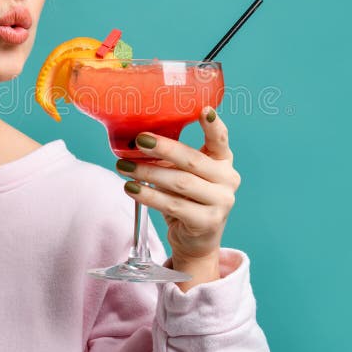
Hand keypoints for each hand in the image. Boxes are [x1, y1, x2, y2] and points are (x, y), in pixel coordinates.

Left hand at [115, 106, 240, 289]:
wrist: (196, 240)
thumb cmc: (187, 199)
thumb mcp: (185, 173)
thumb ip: (172, 157)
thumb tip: (138, 140)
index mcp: (223, 161)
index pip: (221, 139)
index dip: (213, 125)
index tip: (204, 110)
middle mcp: (228, 180)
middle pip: (192, 160)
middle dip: (163, 148)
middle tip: (139, 140)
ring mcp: (221, 203)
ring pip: (180, 183)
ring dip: (148, 173)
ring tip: (123, 166)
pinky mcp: (207, 222)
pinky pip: (172, 205)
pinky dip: (149, 196)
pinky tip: (131, 188)